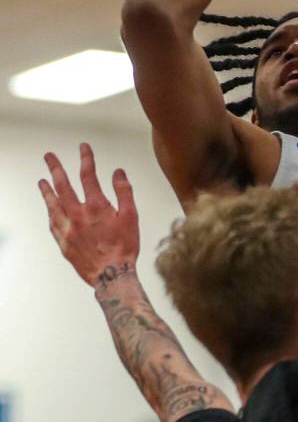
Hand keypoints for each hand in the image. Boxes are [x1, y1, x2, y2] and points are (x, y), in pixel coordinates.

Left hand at [38, 143, 139, 287]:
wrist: (112, 275)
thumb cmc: (124, 247)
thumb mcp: (131, 216)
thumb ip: (124, 191)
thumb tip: (118, 172)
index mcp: (96, 206)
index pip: (88, 175)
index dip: (86, 158)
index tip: (83, 147)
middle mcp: (77, 215)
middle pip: (62, 185)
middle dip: (55, 168)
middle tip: (49, 156)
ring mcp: (67, 229)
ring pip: (52, 204)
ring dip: (46, 190)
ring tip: (41, 181)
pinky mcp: (63, 243)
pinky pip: (52, 223)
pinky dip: (50, 212)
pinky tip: (49, 209)